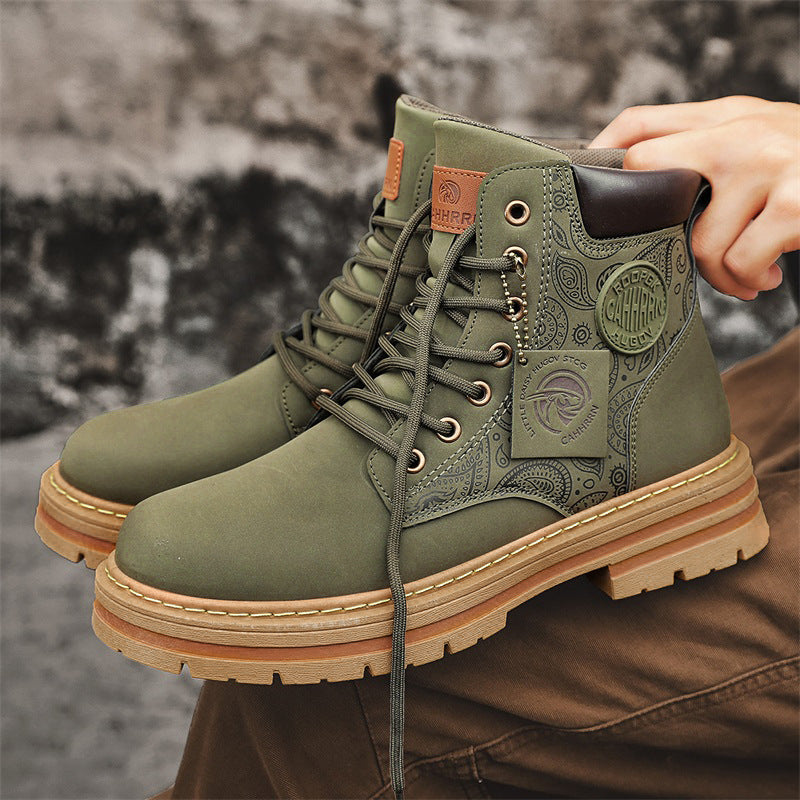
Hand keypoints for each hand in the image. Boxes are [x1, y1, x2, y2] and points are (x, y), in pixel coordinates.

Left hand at [591, 96, 798, 299]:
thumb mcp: (761, 145)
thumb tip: (641, 192)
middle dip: (646, 221)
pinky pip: (738, 262)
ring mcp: (769, 164)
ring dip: (716, 274)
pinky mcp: (797, 204)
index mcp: (727, 115)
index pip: (639, 121)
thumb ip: (708, 155)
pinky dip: (748, 282)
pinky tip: (766, 275)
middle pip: (645, 166)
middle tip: (672, 247)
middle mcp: (743, 130)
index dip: (600, 153)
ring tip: (744, 275)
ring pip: (696, 239)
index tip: (586, 190)